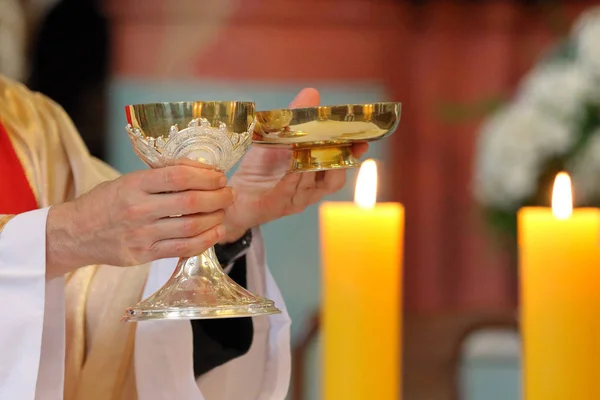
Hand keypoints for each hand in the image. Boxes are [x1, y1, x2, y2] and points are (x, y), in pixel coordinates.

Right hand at [46, 161, 233, 278]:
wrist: (75, 234)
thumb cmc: (105, 203)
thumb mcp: (127, 180)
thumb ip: (159, 177)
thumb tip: (200, 171)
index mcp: (134, 185)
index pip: (179, 176)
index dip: (206, 175)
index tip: (219, 175)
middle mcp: (139, 209)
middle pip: (191, 202)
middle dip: (218, 197)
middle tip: (229, 193)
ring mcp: (142, 234)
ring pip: (191, 227)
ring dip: (215, 218)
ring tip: (223, 211)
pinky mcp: (144, 255)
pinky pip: (182, 249)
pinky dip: (205, 241)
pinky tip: (215, 232)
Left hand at [222, 88, 368, 242]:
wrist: (233, 196)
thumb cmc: (259, 169)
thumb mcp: (276, 139)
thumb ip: (294, 119)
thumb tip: (312, 93)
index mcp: (315, 174)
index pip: (342, 165)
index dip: (353, 154)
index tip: (362, 140)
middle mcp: (311, 190)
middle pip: (334, 178)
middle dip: (338, 161)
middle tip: (338, 142)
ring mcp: (295, 200)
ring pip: (312, 185)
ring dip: (312, 166)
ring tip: (310, 147)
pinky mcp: (278, 205)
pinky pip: (289, 192)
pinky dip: (292, 178)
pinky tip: (293, 165)